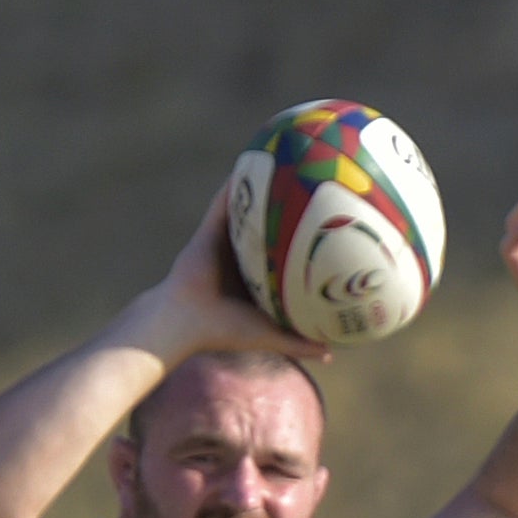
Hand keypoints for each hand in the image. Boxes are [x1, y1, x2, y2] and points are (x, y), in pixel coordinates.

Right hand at [160, 181, 332, 361]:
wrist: (185, 321)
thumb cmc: (224, 331)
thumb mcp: (270, 336)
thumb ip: (298, 342)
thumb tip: (332, 353)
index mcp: (254, 280)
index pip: (281, 258)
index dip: (299, 245)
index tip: (324, 233)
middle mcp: (240, 257)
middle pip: (267, 229)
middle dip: (285, 212)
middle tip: (312, 191)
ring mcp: (224, 241)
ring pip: (246, 211)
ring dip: (261, 189)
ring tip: (285, 165)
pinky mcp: (209, 229)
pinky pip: (224, 202)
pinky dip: (236, 184)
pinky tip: (252, 163)